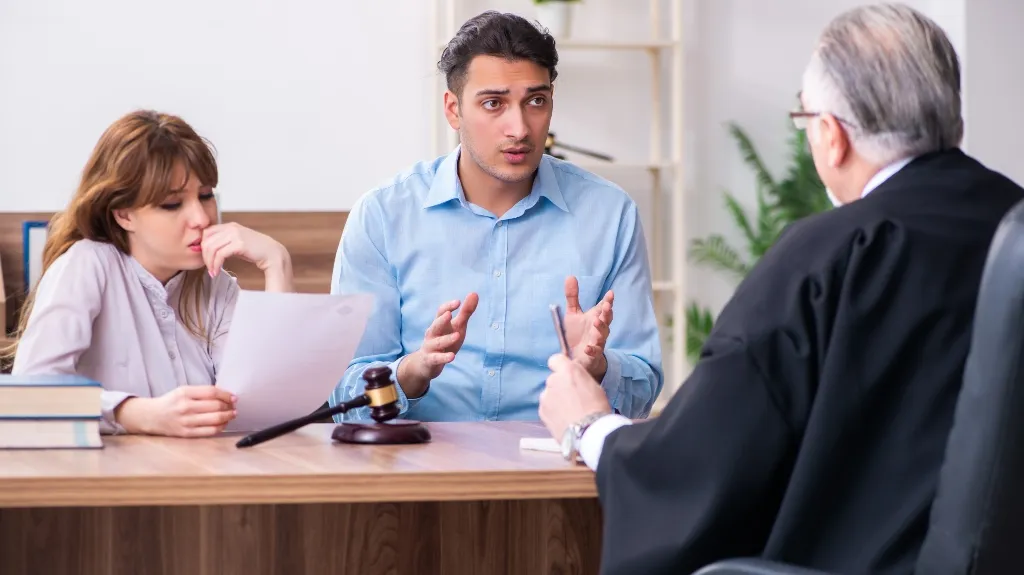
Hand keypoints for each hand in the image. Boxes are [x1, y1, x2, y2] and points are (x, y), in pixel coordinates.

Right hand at [115, 386, 237, 436]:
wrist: (151, 416)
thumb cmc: (171, 402)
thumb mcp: (183, 391)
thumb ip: (202, 392)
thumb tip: (224, 394)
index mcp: (185, 393)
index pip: (212, 392)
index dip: (226, 395)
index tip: (234, 398)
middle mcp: (185, 407)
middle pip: (216, 406)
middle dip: (229, 407)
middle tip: (234, 407)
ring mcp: (186, 421)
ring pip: (215, 419)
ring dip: (228, 417)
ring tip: (232, 414)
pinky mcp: (186, 433)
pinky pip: (209, 431)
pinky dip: (220, 427)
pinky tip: (223, 424)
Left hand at [201, 222, 292, 289]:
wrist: (272, 253)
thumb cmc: (255, 250)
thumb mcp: (237, 242)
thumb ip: (224, 242)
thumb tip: (208, 250)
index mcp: (229, 226)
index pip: (207, 233)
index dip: (203, 247)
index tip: (206, 259)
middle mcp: (231, 228)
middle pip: (207, 241)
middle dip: (205, 257)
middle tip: (209, 268)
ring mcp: (236, 234)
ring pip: (212, 248)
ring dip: (210, 262)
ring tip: (213, 272)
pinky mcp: (240, 244)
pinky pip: (220, 254)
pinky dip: (216, 264)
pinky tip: (217, 271)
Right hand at [398, 293, 479, 397]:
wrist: (425, 363)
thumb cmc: (445, 341)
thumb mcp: (457, 326)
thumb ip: (465, 312)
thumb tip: (474, 293)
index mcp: (439, 323)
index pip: (441, 312)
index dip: (448, 307)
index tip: (458, 302)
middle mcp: (432, 334)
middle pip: (435, 325)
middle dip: (441, 320)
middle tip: (449, 314)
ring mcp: (430, 347)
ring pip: (437, 342)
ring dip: (446, 339)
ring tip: (457, 335)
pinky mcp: (430, 360)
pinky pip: (436, 358)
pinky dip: (443, 357)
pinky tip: (452, 356)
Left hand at [539, 354, 611, 440]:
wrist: (589, 431)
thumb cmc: (597, 407)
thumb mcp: (593, 386)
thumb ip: (579, 378)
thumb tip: (574, 380)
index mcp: (568, 370)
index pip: (555, 360)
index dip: (560, 367)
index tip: (566, 376)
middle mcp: (553, 380)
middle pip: (553, 379)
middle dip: (560, 386)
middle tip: (572, 400)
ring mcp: (545, 396)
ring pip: (549, 394)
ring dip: (555, 400)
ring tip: (568, 413)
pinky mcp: (541, 411)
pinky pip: (546, 408)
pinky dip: (552, 412)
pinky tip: (563, 420)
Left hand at [563, 276, 613, 379]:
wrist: (577, 357)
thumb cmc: (577, 334)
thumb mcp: (572, 314)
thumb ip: (572, 297)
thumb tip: (570, 276)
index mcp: (596, 318)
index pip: (604, 308)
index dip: (608, 300)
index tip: (610, 293)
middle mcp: (599, 329)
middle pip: (606, 320)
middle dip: (607, 313)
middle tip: (607, 306)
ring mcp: (597, 342)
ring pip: (602, 335)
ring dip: (601, 328)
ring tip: (597, 322)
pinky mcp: (592, 354)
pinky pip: (594, 352)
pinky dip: (592, 350)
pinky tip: (587, 347)